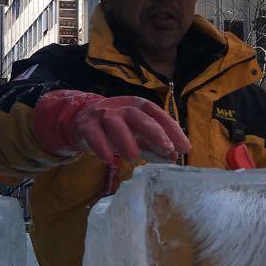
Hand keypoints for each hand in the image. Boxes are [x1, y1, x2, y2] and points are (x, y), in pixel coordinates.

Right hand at [34, 90, 190, 162]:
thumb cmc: (116, 128)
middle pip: (139, 116)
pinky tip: (108, 159)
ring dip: (126, 139)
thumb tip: (175, 156)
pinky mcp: (85, 124)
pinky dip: (101, 145)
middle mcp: (121, 107)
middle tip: (167, 150)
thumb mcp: (137, 135)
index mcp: (137, 106)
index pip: (157, 114)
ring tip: (134, 157)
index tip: (185, 147)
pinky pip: (93, 133)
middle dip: (154, 132)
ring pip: (114, 122)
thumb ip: (155, 145)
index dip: (172, 129)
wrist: (81, 120)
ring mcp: (102, 114)